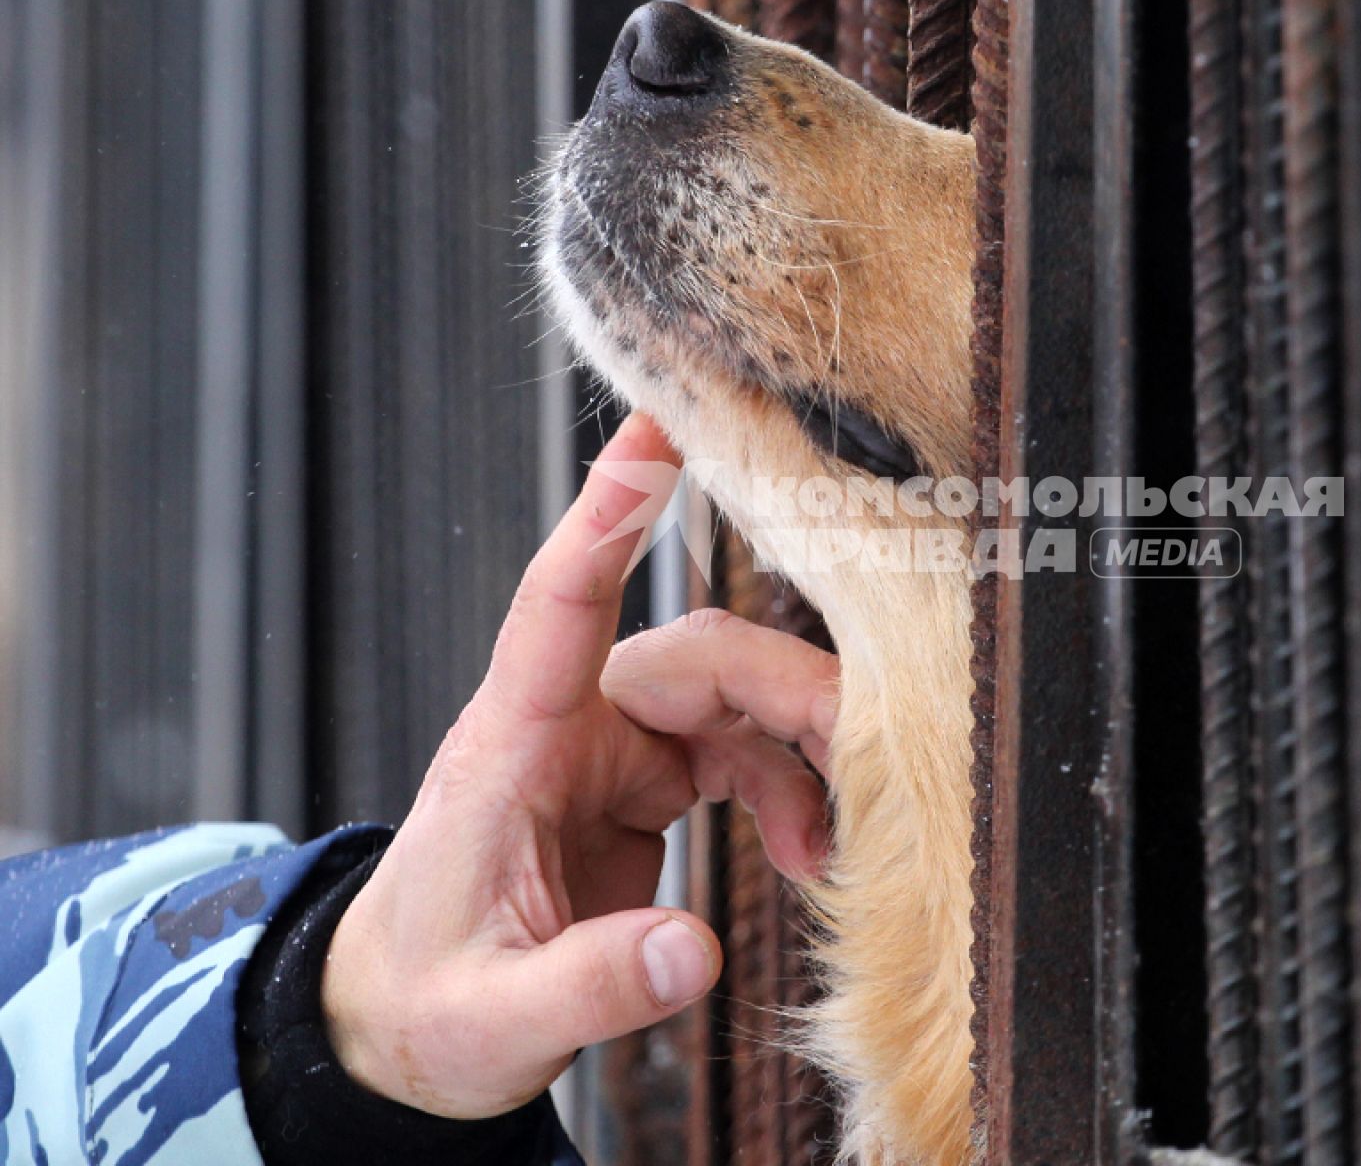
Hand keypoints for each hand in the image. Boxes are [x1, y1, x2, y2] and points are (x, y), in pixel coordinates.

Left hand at [320, 414, 837, 1117]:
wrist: (404, 1024)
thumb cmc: (422, 1008)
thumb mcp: (490, 1021)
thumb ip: (590, 988)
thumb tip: (696, 953)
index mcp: (510, 748)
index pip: (559, 602)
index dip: (609, 513)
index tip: (656, 426)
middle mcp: (566, 724)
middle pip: (702, 655)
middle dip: (796, 697)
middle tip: (866, 769)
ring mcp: (610, 746)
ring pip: (735, 696)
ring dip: (804, 754)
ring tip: (835, 848)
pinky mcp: (642, 780)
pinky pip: (740, 750)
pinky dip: (790, 792)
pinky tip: (808, 856)